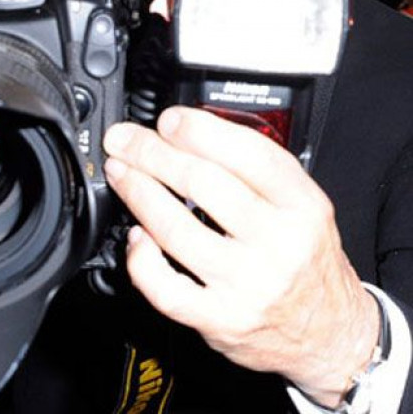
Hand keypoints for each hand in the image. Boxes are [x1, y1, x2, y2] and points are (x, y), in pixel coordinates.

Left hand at [102, 107, 379, 407]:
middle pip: (202, 183)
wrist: (329, 331)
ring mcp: (247, 284)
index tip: (167, 120)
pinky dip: (140, 258)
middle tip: (125, 141)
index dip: (199, 131)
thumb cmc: (307, 262)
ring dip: (137, 193)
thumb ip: (258, 172)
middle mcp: (278, 244)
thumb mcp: (304, 207)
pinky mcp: (219, 318)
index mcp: (303, 207)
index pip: (248, 154)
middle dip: (151, 153)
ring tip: (121, 174)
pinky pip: (165, 287)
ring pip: (175, 229)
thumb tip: (191, 136)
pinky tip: (136, 238)